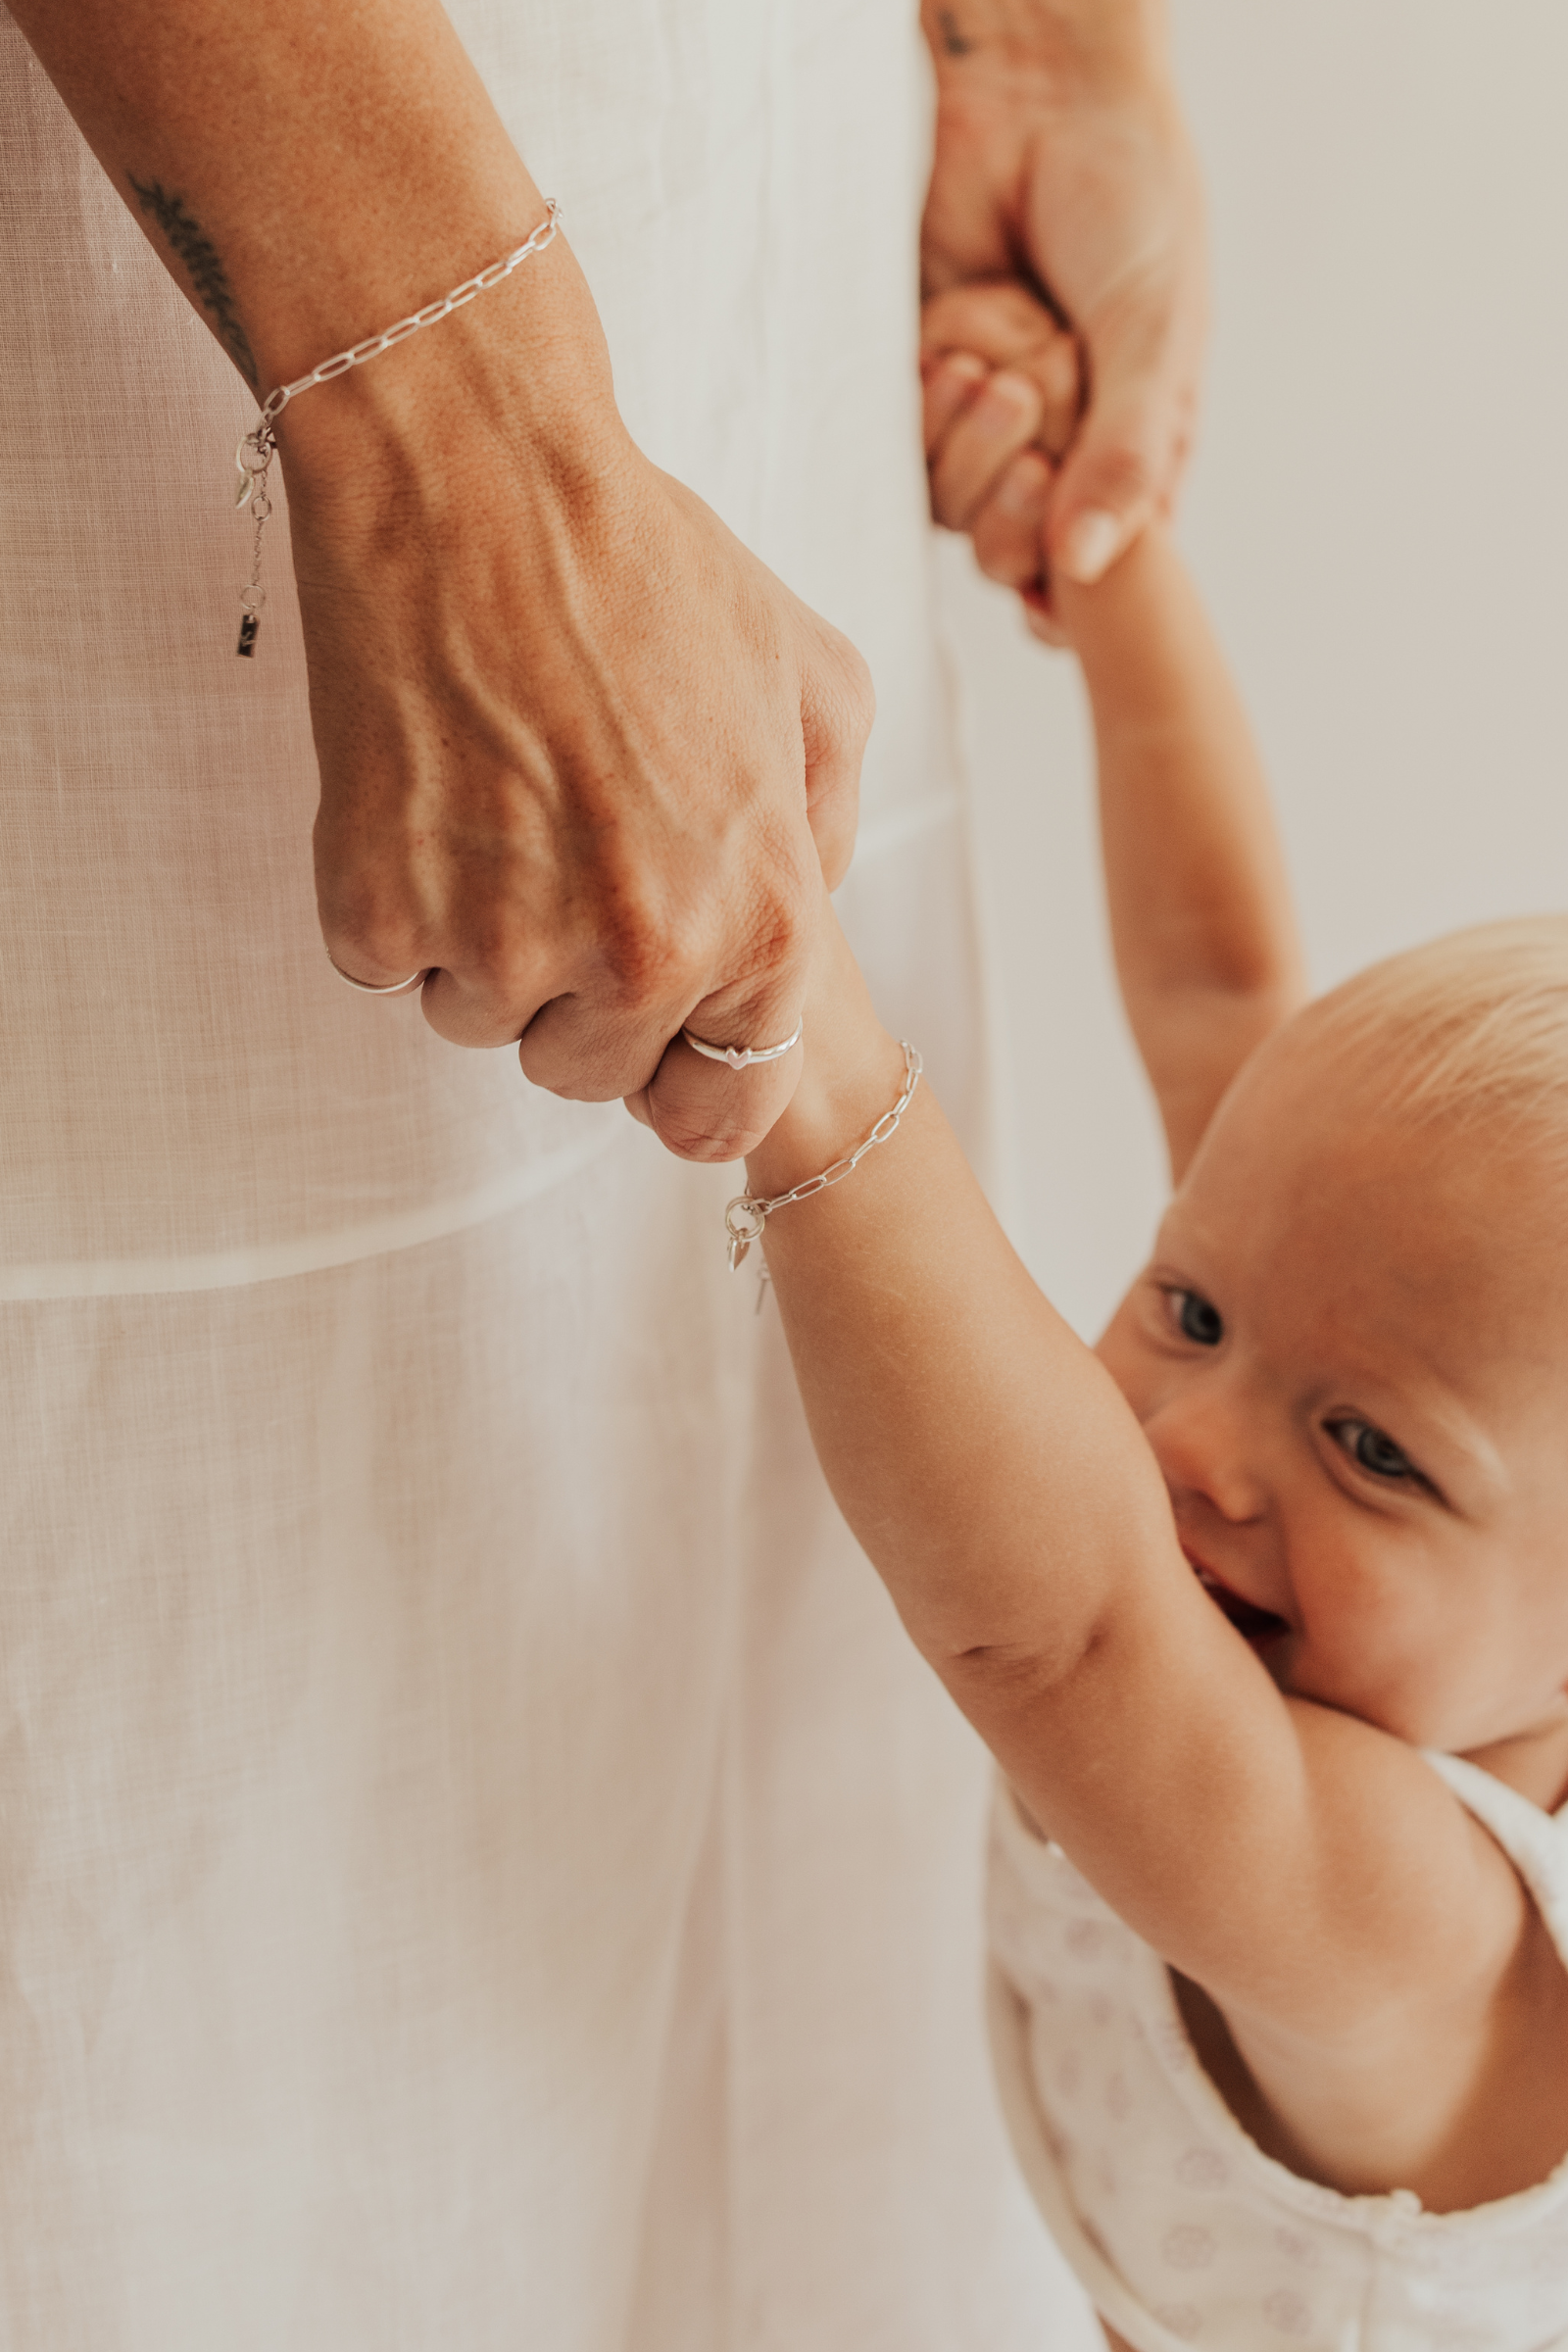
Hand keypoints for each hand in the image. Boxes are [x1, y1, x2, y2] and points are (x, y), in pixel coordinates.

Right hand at [282, 249, 872, 1163]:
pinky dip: (394, 896)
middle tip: (564, 854)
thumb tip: (802, 909)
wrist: (476, 474)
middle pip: (590, 1073)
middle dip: (578, 991)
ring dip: (483, 941)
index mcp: (763, 922)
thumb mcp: (816, 682)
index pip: (722, 1115)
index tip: (655, 1039)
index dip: (686, 1076)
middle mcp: (641, 956)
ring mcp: (502, 944)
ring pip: (482, 1020)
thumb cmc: (647, 566)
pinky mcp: (377, 912)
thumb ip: (827, 830)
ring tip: (498, 797)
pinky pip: (387, 967)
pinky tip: (426, 785)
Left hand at [921, 1, 1205, 627]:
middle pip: (1010, 555)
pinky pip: (904, 450)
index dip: (1070, 590)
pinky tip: (960, 334)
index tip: (1057, 561)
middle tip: (1035, 418)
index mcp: (1132, 458)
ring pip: (951, 511)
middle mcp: (1057, 455)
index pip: (1098, 580)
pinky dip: (930, 402)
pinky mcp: (918, 389)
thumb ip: (1125, 457)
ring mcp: (982, 428)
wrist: (1043, 98)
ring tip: (1006, 352)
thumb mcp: (1152, 337)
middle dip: (1014, 504)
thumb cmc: (1128, 203)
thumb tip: (1084, 569)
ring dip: (973, 442)